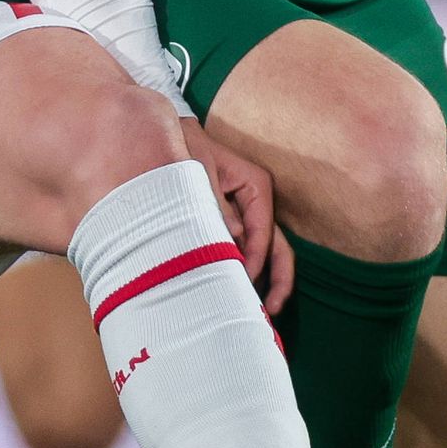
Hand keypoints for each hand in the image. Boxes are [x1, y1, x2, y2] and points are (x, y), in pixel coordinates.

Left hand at [182, 121, 294, 313]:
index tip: (243, 280)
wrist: (168, 138)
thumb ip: (216, 204)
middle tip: (270, 309)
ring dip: (266, 279)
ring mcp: (248, 215)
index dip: (255, 259)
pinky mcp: (234, 224)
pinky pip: (246, 249)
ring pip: (267, 252)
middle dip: (278, 279)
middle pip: (278, 245)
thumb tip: (234, 237)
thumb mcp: (197, 172)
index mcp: (256, 186)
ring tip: (262, 310)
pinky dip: (246, 270)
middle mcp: (258, 203)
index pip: (263, 230)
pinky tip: (238, 292)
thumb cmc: (184, 150)